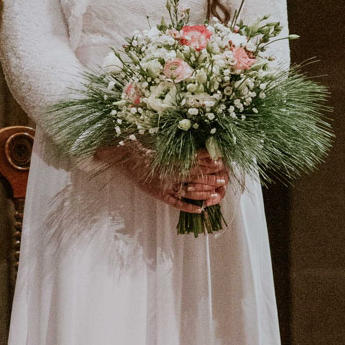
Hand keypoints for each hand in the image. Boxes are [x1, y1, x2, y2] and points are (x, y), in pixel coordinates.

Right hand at [94, 143, 226, 210]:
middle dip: (210, 177)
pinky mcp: (158, 194)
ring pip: (188, 191)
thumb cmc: (138, 143)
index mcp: (169, 157)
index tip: (221, 160)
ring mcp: (163, 185)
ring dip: (203, 192)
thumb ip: (173, 141)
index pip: (194, 159)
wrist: (120, 155)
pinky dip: (188, 207)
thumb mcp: (156, 138)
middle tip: (224, 178)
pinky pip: (175, 203)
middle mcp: (168, 172)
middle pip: (194, 175)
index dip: (208, 160)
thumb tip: (191, 134)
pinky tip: (200, 210)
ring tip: (216, 193)